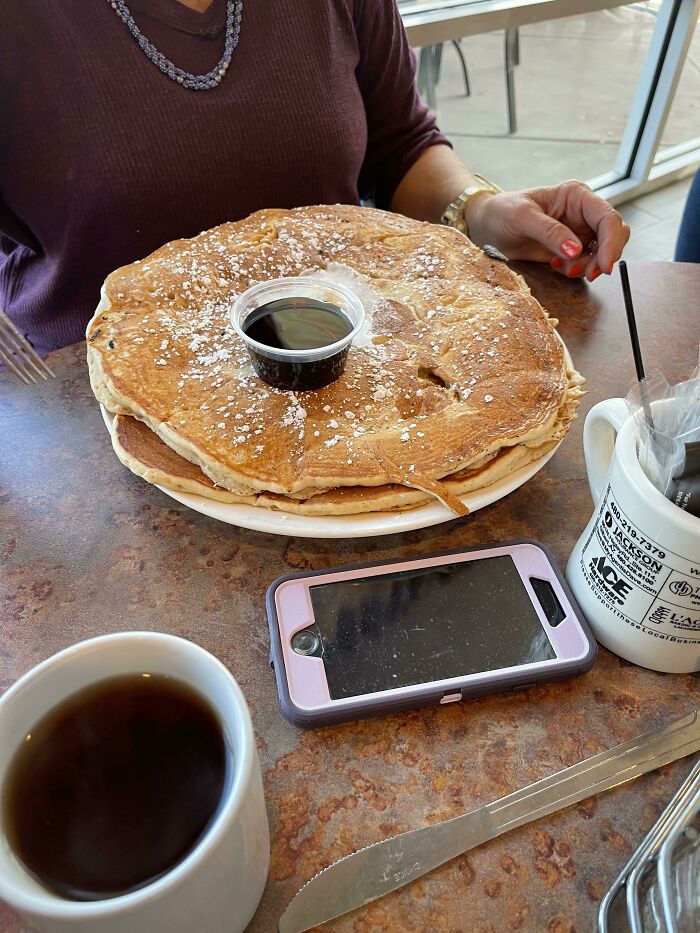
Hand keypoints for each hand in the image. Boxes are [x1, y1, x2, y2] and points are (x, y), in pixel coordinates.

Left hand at [464, 180, 629, 280]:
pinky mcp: (571, 249)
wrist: (487, 227)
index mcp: (576, 196)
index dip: (612, 242)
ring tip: (565, 270)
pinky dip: (578, 269)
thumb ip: (550, 232)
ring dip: (591, 266)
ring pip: (603, 251)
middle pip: (613, 234)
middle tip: (588, 274)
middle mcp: (583, 212)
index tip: (605, 266)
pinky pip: (587, 262)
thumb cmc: (502, 212)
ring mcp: (579, 231)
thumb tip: (576, 250)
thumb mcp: (522, 218)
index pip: (607, 217)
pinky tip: (556, 266)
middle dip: (605, 257)